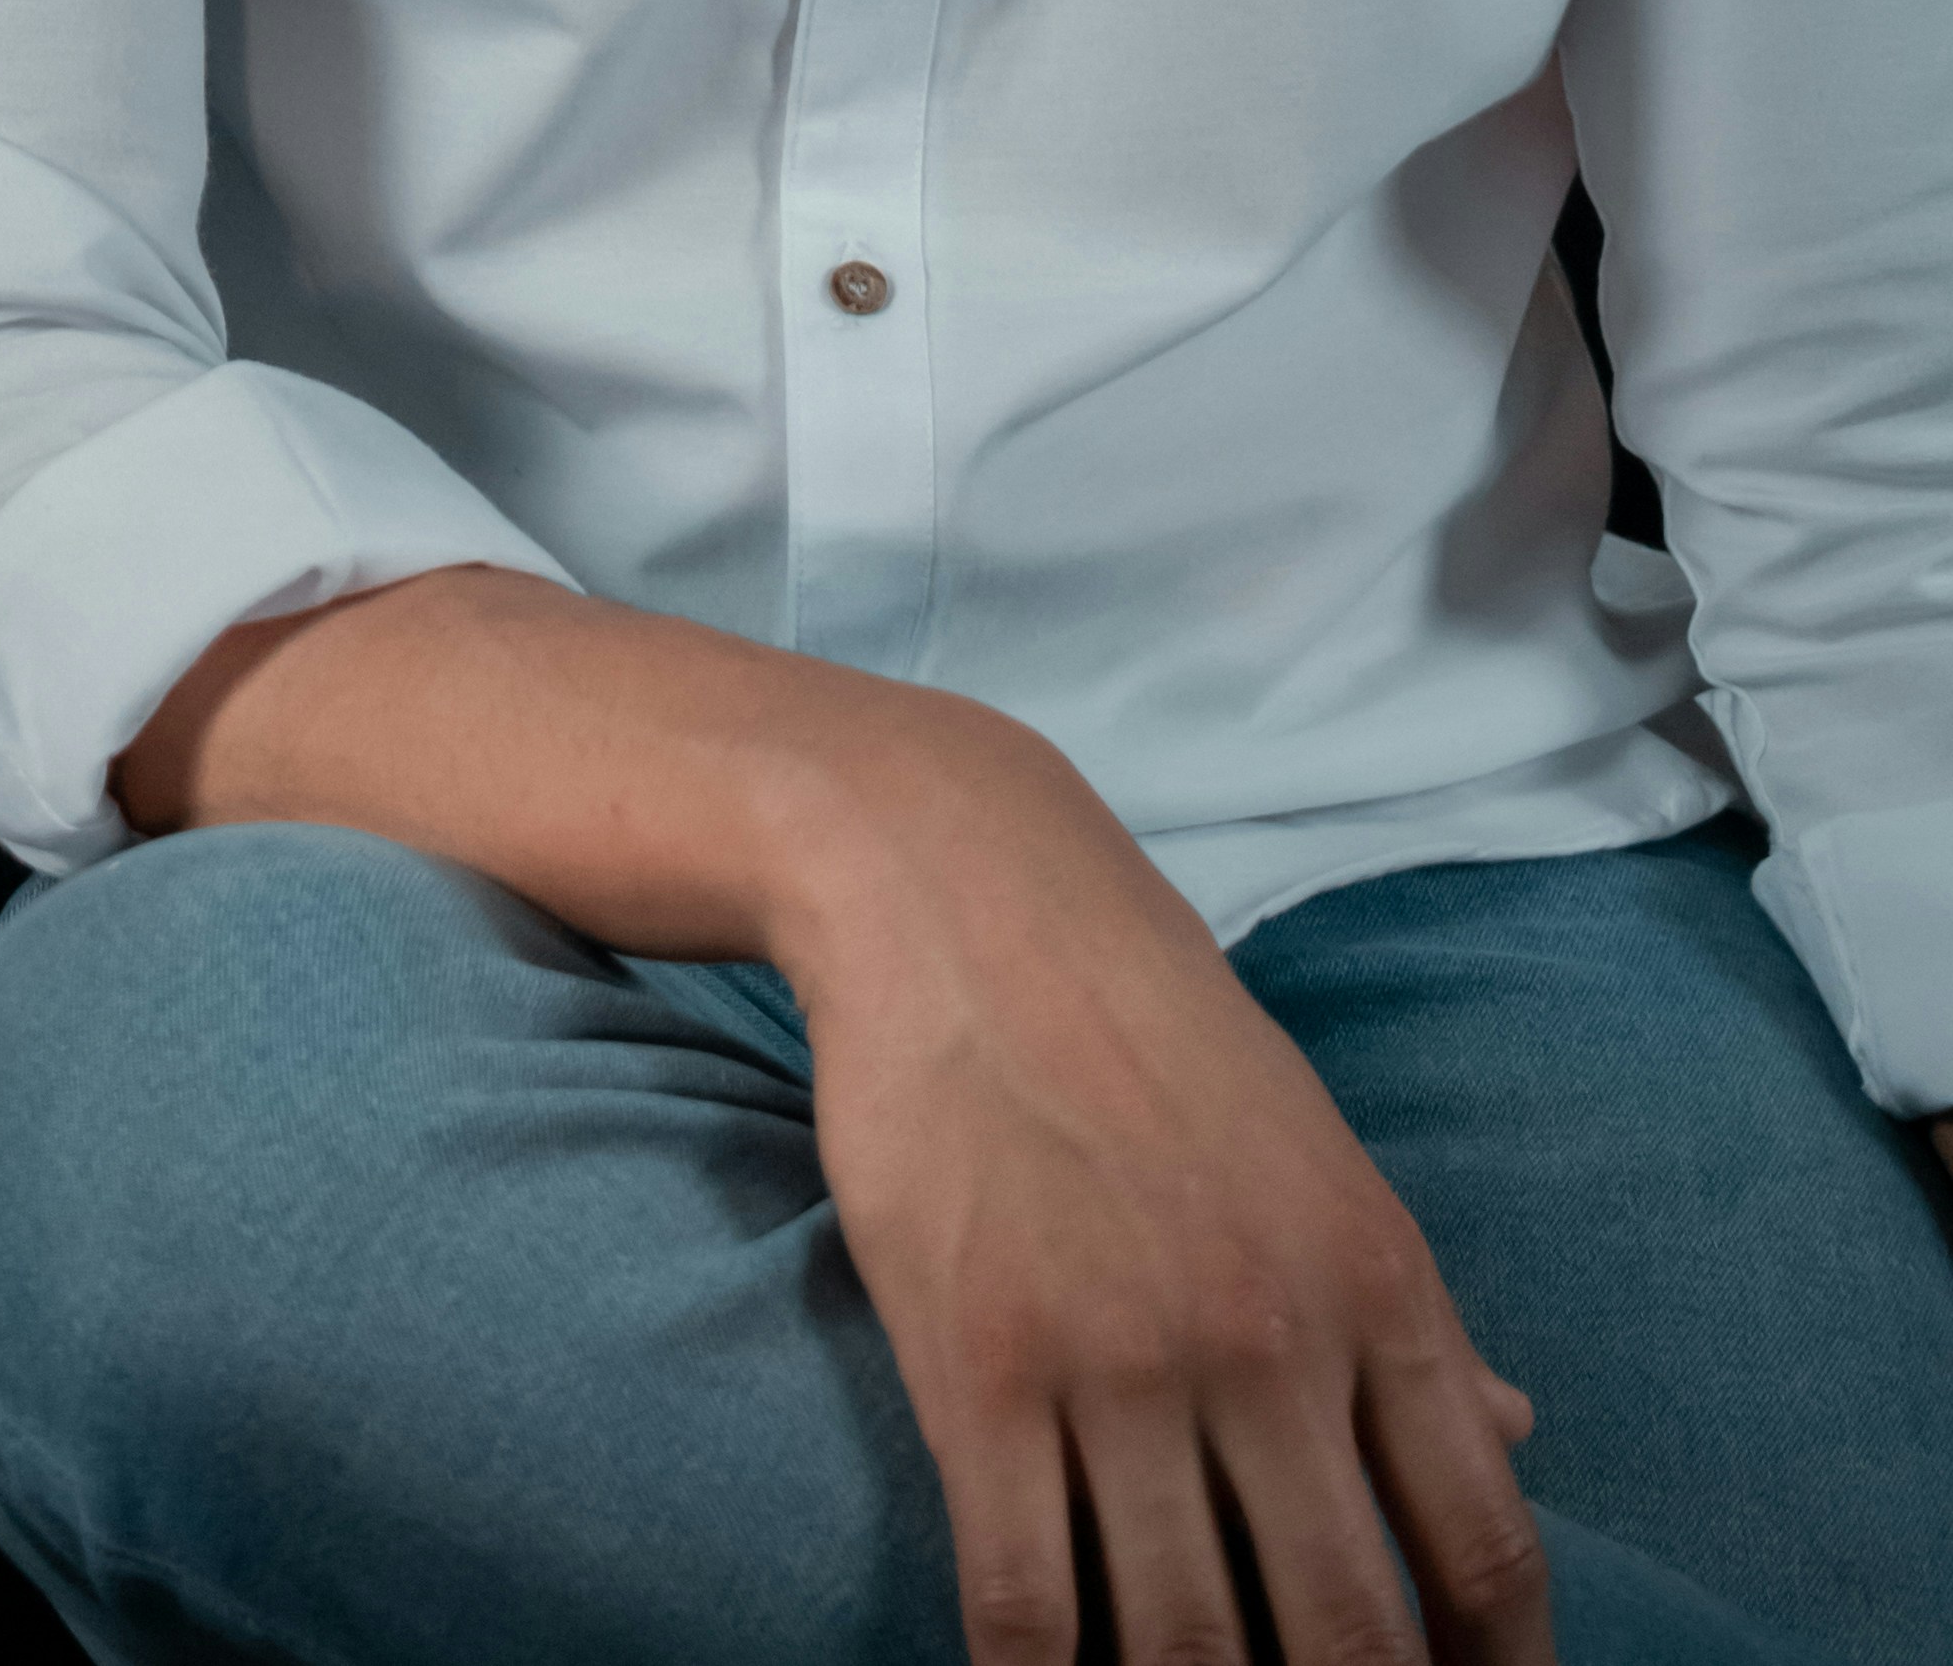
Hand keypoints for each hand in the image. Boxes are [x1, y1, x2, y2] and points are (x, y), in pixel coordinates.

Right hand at [782, 716, 1551, 1665]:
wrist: (961, 886)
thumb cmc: (1148, 1024)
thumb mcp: (1314, 1151)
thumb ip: (1412, 1312)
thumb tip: (1513, 1437)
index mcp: (1374, 1284)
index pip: (1485, 1549)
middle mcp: (1267, 1336)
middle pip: (1348, 1635)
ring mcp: (1120, 1357)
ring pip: (1184, 1646)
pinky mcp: (977, 1365)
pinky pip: (1027, 1602)